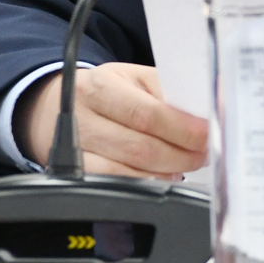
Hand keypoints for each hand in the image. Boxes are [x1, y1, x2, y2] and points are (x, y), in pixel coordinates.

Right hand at [21, 62, 207, 177]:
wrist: (56, 105)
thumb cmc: (107, 91)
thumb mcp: (134, 77)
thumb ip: (167, 91)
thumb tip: (204, 111)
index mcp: (101, 86)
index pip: (146, 113)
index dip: (182, 129)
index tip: (206, 134)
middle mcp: (82, 118)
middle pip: (139, 148)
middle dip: (181, 155)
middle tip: (203, 152)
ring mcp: (75, 150)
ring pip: (128, 172)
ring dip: (167, 172)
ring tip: (188, 163)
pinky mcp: (75, 174)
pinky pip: (115, 185)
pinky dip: (146, 183)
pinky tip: (163, 175)